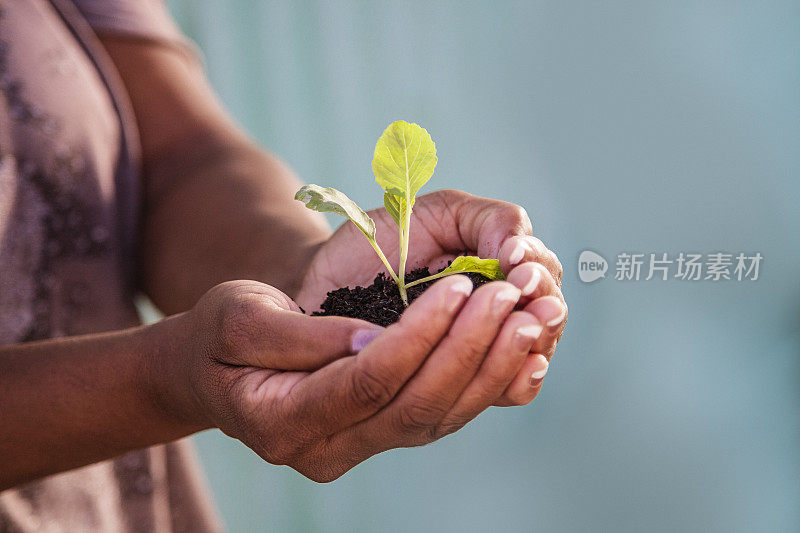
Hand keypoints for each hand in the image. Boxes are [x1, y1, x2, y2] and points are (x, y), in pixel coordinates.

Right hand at [174, 276, 555, 481]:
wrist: (216, 371)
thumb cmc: (218, 336)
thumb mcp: (236, 317)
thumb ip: (296, 336)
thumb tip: (370, 338)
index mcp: (283, 420)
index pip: (366, 382)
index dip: (417, 336)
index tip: (458, 286)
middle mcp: (327, 448)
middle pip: (415, 406)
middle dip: (469, 348)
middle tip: (511, 294)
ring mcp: (358, 447)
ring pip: (439, 416)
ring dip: (490, 365)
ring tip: (531, 315)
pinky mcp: (383, 432)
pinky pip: (443, 414)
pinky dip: (485, 381)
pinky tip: (518, 347)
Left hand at [295, 189, 566, 404]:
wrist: (319, 283)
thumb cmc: (376, 244)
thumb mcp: (432, 215)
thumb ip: (485, 219)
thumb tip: (519, 247)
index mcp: (497, 273)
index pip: (543, 274)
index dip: (537, 267)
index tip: (511, 258)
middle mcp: (496, 316)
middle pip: (546, 316)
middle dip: (541, 301)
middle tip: (521, 287)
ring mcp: (475, 353)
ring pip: (528, 355)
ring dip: (531, 338)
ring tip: (523, 322)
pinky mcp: (447, 387)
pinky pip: (494, 393)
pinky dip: (513, 382)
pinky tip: (521, 368)